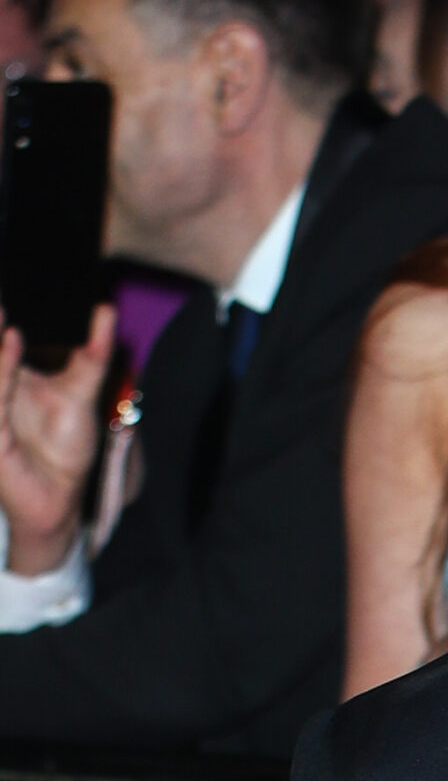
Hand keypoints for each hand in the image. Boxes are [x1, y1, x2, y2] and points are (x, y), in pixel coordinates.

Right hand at [0, 304, 113, 575]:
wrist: (59, 499)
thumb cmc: (62, 448)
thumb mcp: (82, 391)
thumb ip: (92, 352)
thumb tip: (104, 308)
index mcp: (5, 373)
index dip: (1, 312)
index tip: (10, 281)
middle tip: (4, 289)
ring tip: (2, 304)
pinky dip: (2, 365)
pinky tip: (10, 337)